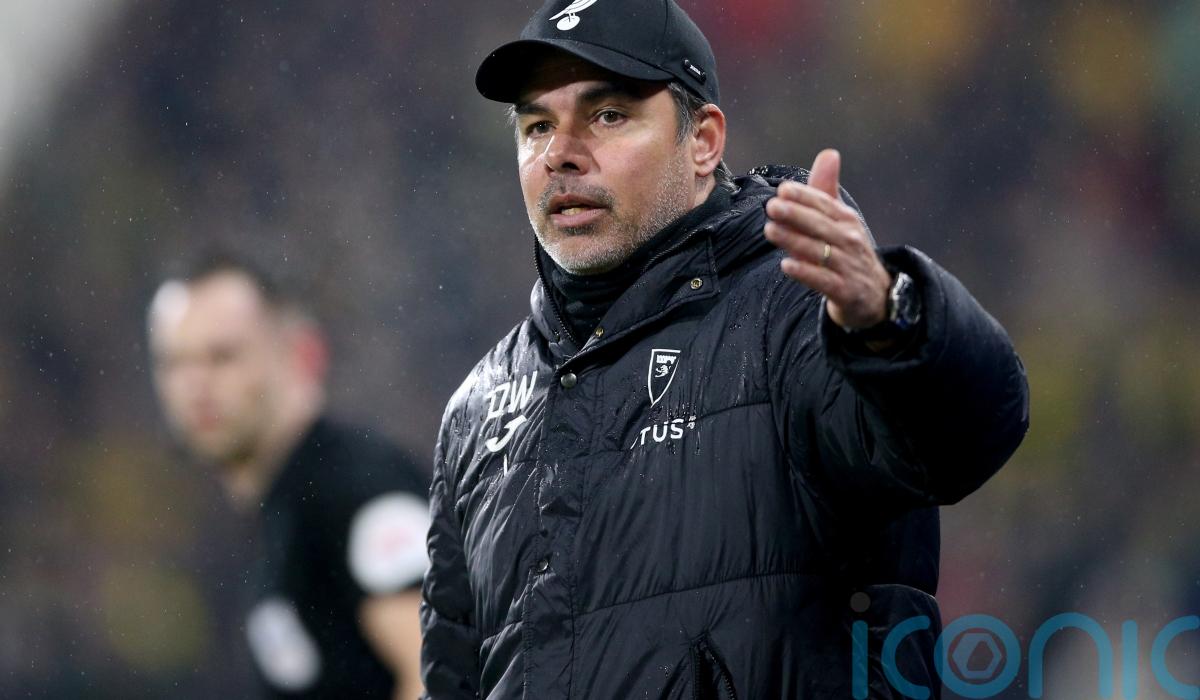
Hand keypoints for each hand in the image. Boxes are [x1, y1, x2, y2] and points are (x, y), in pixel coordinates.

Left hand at [764, 149, 891, 329]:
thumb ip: (827, 191)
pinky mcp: (844, 291)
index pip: (825, 205)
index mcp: (848, 220)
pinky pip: (823, 280)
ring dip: (794, 240)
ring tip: (770, 230)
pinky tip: (786, 266)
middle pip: (820, 225)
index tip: (783, 189)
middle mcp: (850, 240)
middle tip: (772, 206)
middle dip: (796, 215)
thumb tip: (829, 153)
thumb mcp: (841, 221)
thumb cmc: (848, 252)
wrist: (874, 296)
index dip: (805, 197)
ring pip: (818, 251)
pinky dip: (805, 272)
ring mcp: (848, 266)